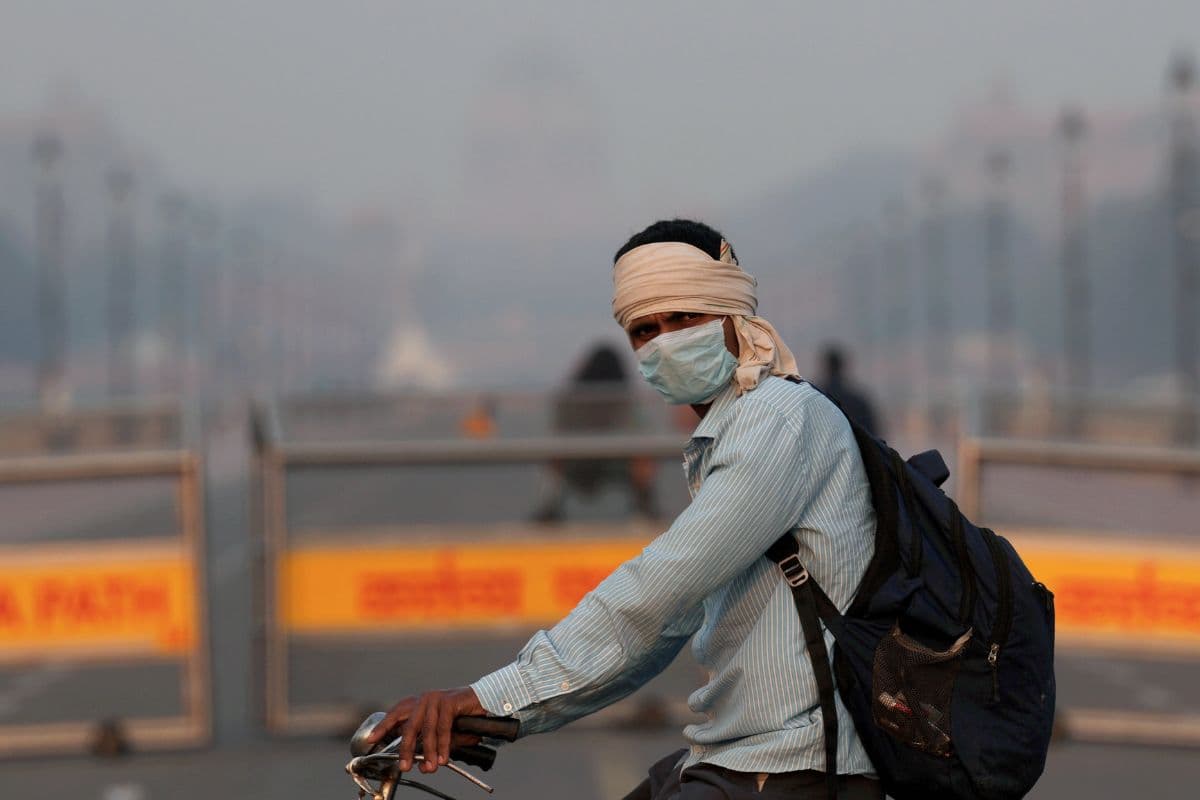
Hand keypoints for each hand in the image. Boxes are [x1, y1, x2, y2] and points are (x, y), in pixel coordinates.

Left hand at [365, 687, 487, 773]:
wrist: (485, 700)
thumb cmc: (462, 716)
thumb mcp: (441, 731)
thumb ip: (430, 744)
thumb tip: (423, 765)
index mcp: (419, 704)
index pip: (396, 714)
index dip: (383, 726)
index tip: (371, 740)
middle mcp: (424, 699)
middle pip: (409, 726)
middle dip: (406, 749)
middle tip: (405, 766)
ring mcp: (436, 698)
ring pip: (427, 730)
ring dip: (429, 752)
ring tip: (431, 767)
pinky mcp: (449, 701)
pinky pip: (443, 727)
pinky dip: (443, 745)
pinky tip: (444, 757)